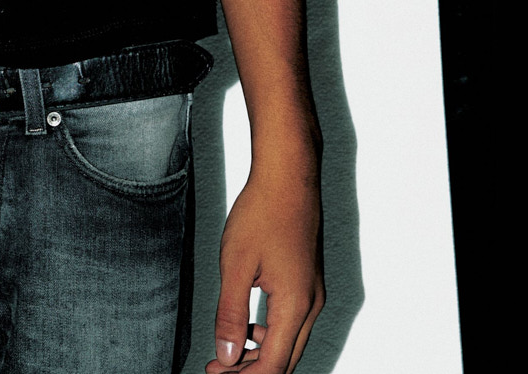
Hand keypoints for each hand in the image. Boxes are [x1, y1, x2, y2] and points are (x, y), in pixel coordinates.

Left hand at [206, 167, 323, 373]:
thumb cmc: (263, 211)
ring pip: (289, 341)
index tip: (214, 372)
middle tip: (218, 369)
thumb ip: (231, 314)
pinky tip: (247, 326)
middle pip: (284, 359)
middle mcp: (311, 304)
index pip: (273, 365)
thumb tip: (227, 355)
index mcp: (295, 305)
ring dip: (260, 354)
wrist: (288, 175)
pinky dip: (269, 333)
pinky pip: (292, 322)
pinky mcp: (308, 281)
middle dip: (251, 371)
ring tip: (228, 352)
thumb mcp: (236, 265)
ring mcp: (313, 292)